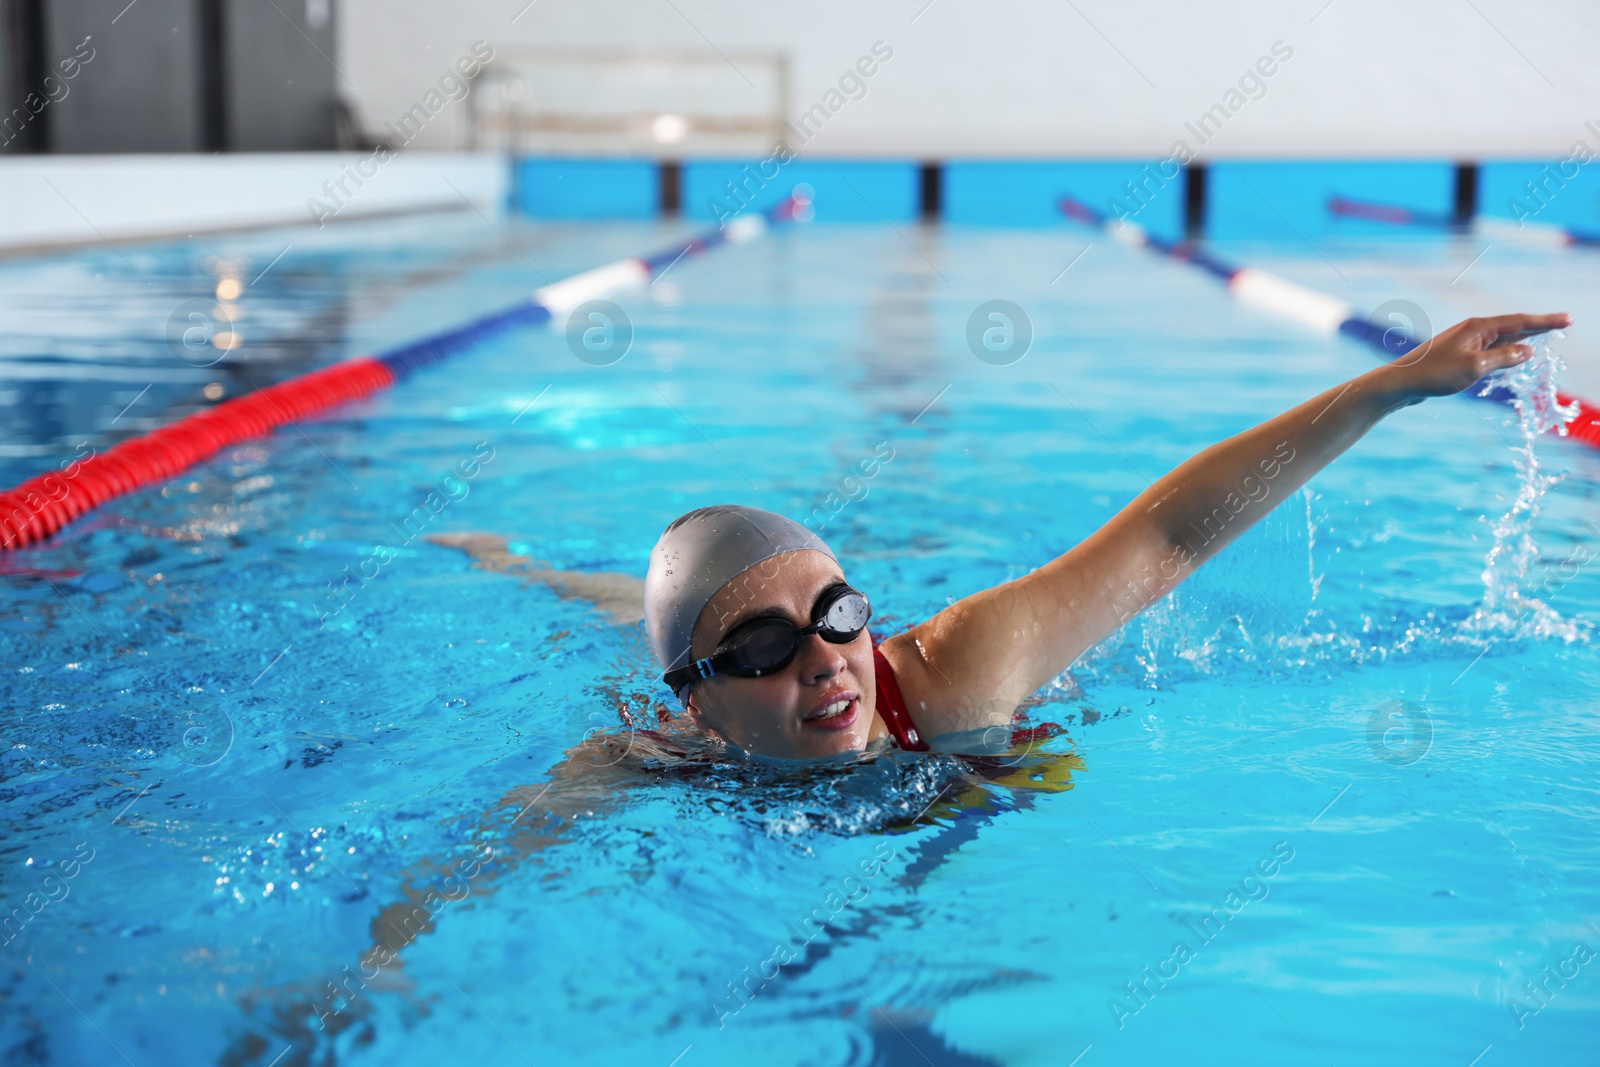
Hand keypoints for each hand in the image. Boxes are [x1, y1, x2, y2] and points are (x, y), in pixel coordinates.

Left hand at [1388, 312, 1571, 399]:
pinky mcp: (1457, 354)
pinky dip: (1506, 349)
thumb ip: (1503, 358)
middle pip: (1512, 326)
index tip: (1567, 319)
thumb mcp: (1475, 367)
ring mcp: (1464, 341)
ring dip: (1524, 336)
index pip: (1519, 322)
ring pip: (1501, 338)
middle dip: (1538, 325)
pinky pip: (1490, 348)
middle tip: (1564, 322)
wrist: (1401, 382)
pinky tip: (1512, 353)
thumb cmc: (1434, 374)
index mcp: (1478, 328)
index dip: (1545, 321)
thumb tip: (1527, 351)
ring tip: (1545, 334)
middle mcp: (1472, 330)